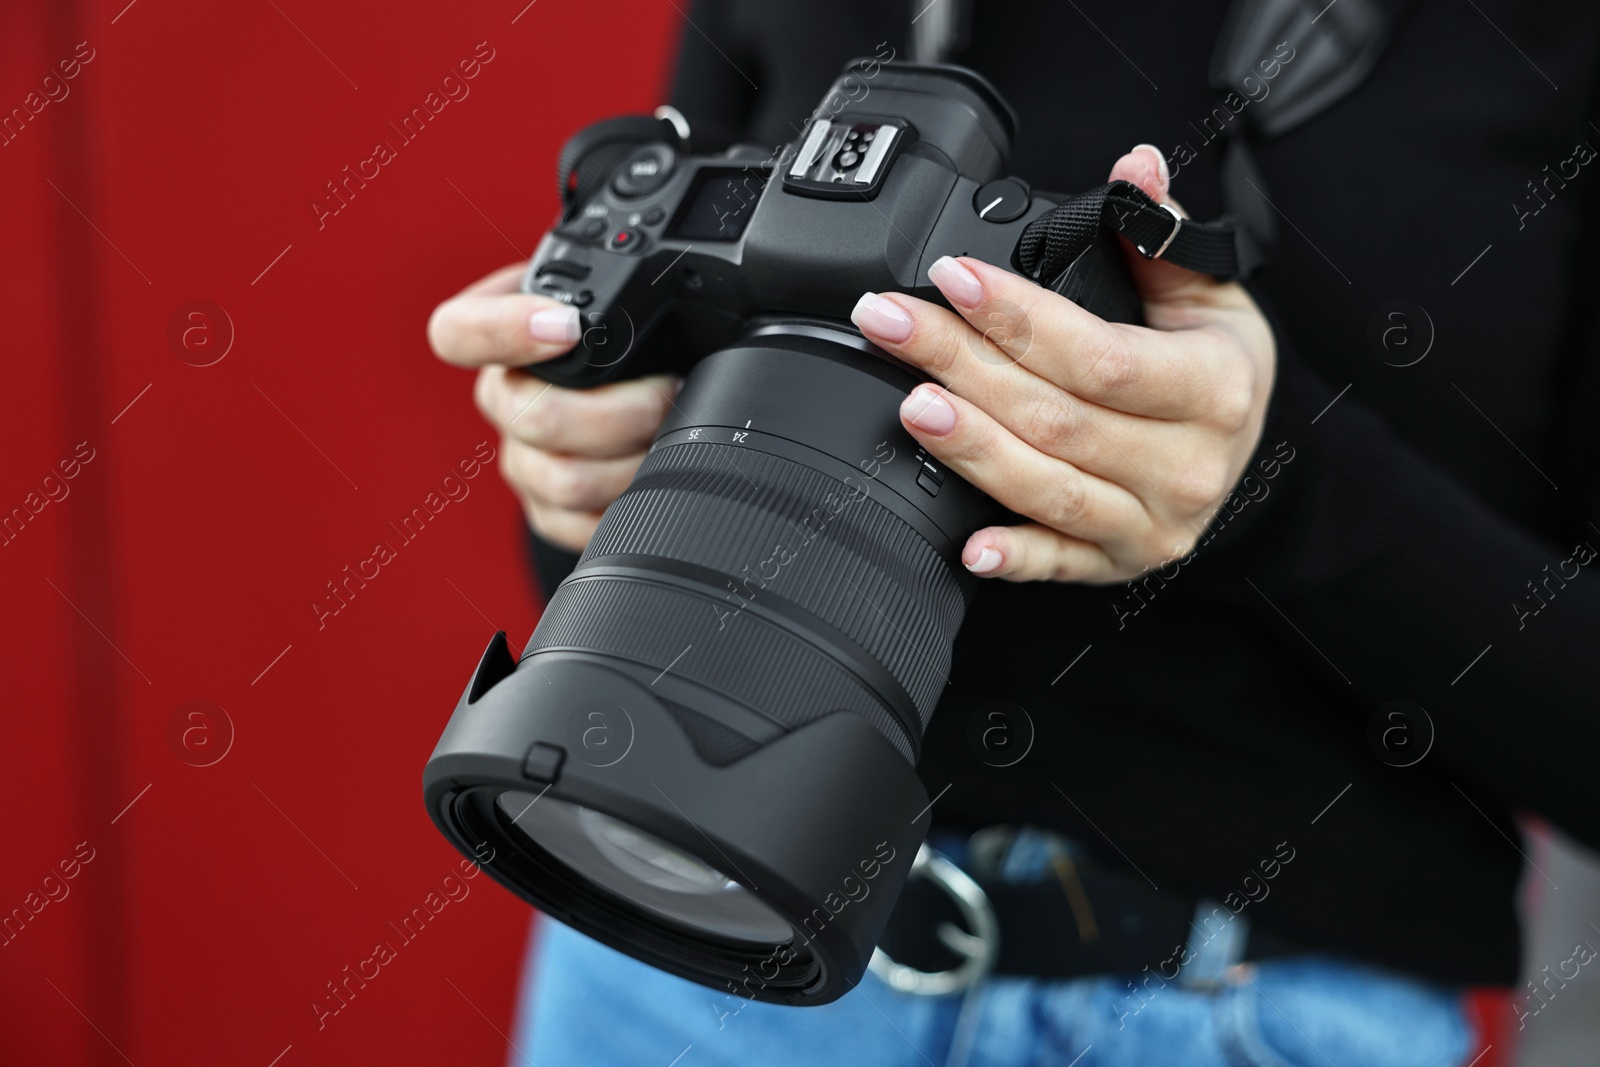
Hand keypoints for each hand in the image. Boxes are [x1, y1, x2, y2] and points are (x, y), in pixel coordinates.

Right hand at [427, 262, 677, 551]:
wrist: (642, 391)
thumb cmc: (633, 336)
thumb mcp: (619, 291)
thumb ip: (623, 280)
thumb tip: (679, 266)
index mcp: (503, 335)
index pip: (458, 333)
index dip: (502, 332)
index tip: (567, 328)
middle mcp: (503, 399)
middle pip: (534, 418)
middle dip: (623, 409)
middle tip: (672, 389)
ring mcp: (523, 461)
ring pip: (565, 479)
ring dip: (636, 459)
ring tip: (677, 434)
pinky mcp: (550, 513)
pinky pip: (583, 526)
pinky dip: (632, 505)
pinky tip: (658, 477)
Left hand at [849, 145, 1275, 583]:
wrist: (1245, 454)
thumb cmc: (1217, 366)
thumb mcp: (1209, 291)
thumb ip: (1160, 231)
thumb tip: (1135, 165)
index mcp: (1213, 388)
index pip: (1100, 355)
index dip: (1020, 318)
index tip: (955, 278)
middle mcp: (1186, 465)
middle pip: (1056, 418)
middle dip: (964, 364)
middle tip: (892, 324)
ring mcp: (1151, 523)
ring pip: (1047, 487)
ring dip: (971, 448)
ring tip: (910, 405)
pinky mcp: (1117, 564)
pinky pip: (1058, 565)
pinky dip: (1013, 558)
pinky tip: (968, 546)